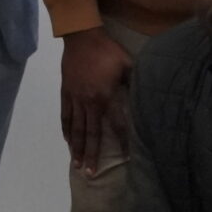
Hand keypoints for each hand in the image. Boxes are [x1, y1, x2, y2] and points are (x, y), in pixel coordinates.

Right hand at [59, 28, 133, 175]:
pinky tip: (67, 141)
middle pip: (91, 134)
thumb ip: (135, 82)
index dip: (123, 142)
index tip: (126, 158)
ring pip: (75, 128)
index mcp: (106, 97)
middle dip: (92, 155)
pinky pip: (65, 115)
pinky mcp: (66, 93)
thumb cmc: (107, 50)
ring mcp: (75, 99)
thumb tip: (146, 95)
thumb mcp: (127, 64)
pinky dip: (66, 129)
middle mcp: (89, 103)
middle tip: (90, 174)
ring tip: (77, 164)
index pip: (116, 125)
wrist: (81, 37)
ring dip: (77, 148)